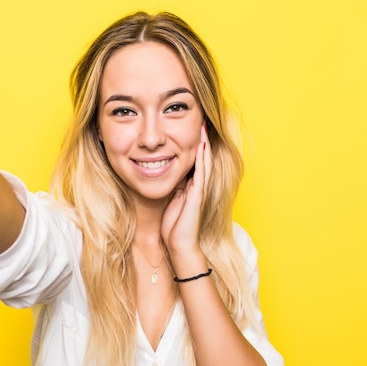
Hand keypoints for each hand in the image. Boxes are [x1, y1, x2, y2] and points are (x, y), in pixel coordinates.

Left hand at [161, 125, 211, 255]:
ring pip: (204, 162)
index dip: (193, 145)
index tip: (191, 128)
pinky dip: (202, 158)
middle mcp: (197, 185)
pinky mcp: (198, 195)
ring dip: (205, 145)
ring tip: (204, 127)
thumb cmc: (173, 226)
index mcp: (190, 186)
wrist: (179, 244)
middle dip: (202, 140)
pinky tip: (201, 146)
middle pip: (202, 158)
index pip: (193, 160)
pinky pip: (201, 172)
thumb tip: (161, 173)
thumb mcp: (170, 200)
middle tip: (202, 121)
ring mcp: (199, 189)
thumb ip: (171, 187)